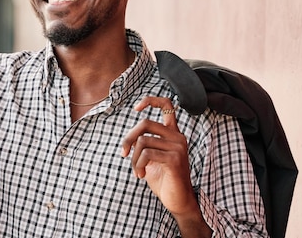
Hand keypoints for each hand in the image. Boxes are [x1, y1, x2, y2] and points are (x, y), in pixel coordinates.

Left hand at [120, 96, 197, 216]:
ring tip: (136, 171)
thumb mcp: (150, 158)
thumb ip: (144, 143)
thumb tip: (130, 139)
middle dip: (128, 138)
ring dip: (133, 159)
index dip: (150, 100)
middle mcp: (178, 137)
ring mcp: (178, 147)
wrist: (178, 201)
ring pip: (143, 141)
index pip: (167, 105)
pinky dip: (137, 164)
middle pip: (145, 123)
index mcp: (173, 134)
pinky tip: (140, 175)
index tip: (136, 108)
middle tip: (123, 153)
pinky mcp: (175, 159)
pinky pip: (146, 153)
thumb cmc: (163, 180)